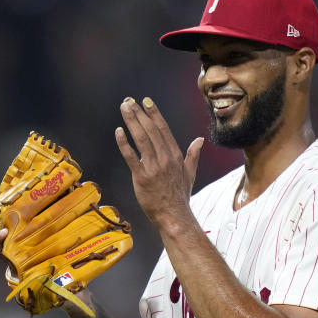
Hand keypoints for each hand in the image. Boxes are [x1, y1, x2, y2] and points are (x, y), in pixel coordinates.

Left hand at [115, 96, 202, 228]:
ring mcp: (154, 168)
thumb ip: (193, 155)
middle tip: (129, 101)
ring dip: (132, 122)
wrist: (174, 216)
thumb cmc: (180, 196)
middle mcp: (165, 159)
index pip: (163, 129)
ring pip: (141, 139)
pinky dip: (124, 143)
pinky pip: (131, 157)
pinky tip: (118, 131)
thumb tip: (199, 140)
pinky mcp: (142, 177)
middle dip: (139, 114)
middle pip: (151, 130)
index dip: (154, 114)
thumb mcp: (190, 173)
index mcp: (175, 156)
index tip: (146, 101)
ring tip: (124, 108)